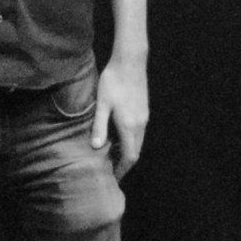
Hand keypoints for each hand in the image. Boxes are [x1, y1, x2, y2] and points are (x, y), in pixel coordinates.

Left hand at [92, 53, 148, 178]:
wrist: (130, 61)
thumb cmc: (112, 81)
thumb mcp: (102, 104)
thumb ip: (100, 126)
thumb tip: (96, 147)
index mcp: (130, 126)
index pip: (129, 157)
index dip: (122, 170)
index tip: (113, 178)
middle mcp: (140, 124)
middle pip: (135, 152)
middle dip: (124, 164)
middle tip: (111, 171)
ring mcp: (144, 117)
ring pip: (138, 142)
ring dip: (127, 152)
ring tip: (112, 157)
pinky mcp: (143, 110)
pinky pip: (139, 133)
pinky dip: (130, 141)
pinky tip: (118, 138)